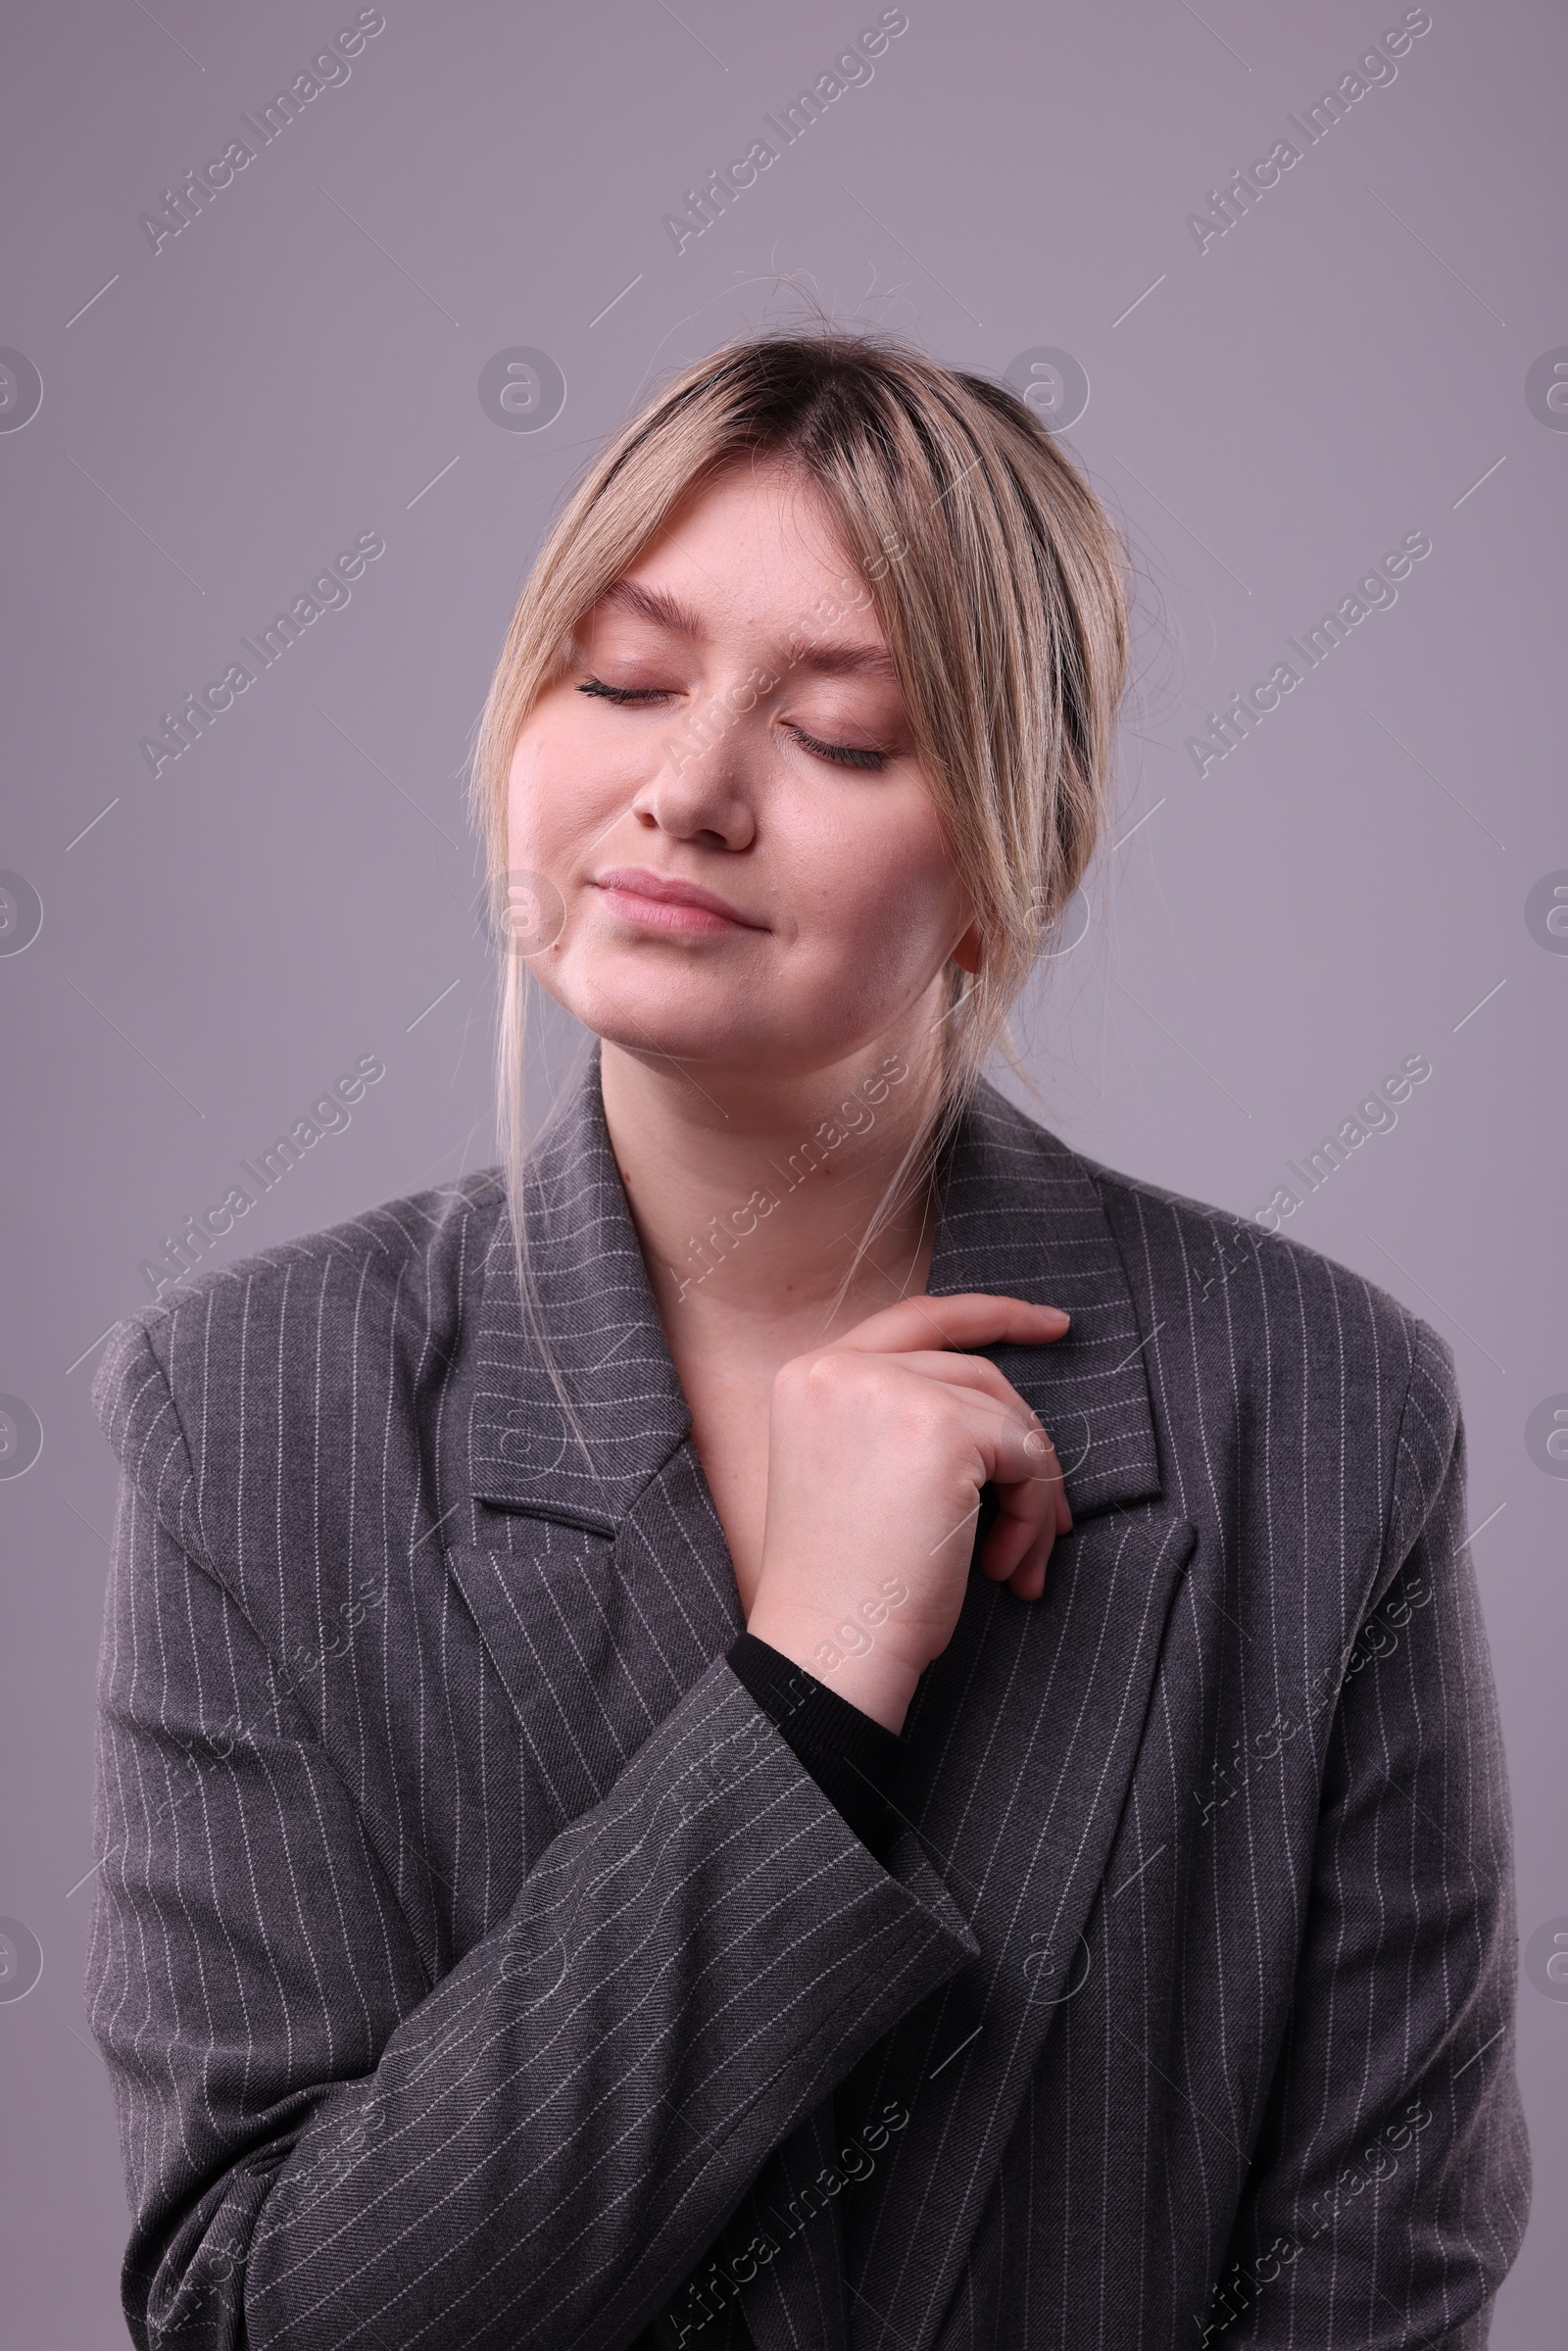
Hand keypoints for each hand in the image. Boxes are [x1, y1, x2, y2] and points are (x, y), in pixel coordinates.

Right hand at [747, 1293, 1072, 1731]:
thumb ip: (898, 1419)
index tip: (1052, 1325)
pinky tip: (1001, 1570)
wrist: (827, 1649)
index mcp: (808, 1375)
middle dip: (1024, 1441)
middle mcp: (840, 1367)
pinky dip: (1033, 1516)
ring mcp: (891, 1390)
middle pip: (974, 1372)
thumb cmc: (843, 1590)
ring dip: (1031, 1495)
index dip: (990, 1316)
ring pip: (1007, 1417)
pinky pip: (1027, 1456)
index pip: (915, 1320)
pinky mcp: (944, 1428)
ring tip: (1016, 1562)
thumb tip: (1006, 1416)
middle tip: (1053, 1521)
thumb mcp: (853, 1476)